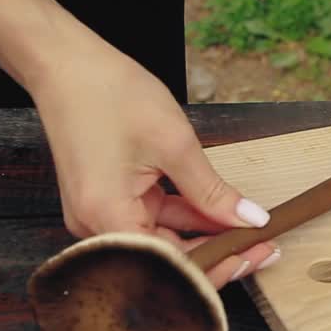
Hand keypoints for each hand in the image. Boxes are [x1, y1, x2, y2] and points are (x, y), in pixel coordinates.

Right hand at [0, 0, 279, 287]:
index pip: (170, 265)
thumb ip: (212, 190)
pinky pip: (152, 218)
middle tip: (263, 248)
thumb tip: (249, 219)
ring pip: (163, 238)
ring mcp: (99, 215)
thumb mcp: (174, 144)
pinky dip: (185, 215)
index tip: (255, 256)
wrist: (67, 65)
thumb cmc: (110, 95)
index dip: (217, 265)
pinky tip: (220, 212)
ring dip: (204, 234)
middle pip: (165, 258)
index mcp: (107, 217)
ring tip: (250, 229)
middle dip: (216, 252)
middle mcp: (96, 226)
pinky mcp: (107, 201)